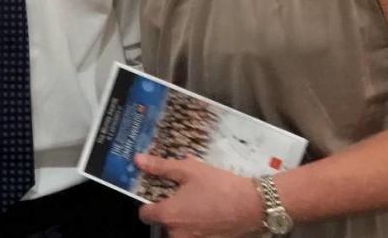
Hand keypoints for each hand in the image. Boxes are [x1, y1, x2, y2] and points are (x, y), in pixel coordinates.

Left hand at [135, 153, 263, 237]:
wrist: (253, 204)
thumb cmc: (218, 186)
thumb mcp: (187, 170)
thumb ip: (160, 166)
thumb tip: (138, 160)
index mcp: (169, 215)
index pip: (144, 215)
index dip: (146, 203)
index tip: (154, 193)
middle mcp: (179, 233)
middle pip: (163, 223)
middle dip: (168, 209)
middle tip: (178, 193)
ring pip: (179, 230)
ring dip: (183, 217)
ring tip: (195, 199)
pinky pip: (195, 234)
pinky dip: (197, 223)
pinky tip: (206, 209)